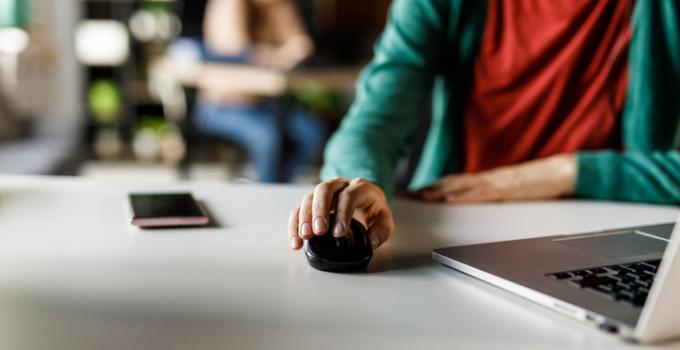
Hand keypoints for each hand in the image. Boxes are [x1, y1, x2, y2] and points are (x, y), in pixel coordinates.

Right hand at [288, 177, 393, 250]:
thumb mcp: (384, 219)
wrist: (364, 199)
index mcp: (359, 187)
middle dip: (319, 211)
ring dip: (304, 217)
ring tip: (305, 236)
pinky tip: (296, 241)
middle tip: (318, 231)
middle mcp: (339, 185)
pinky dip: (295, 224)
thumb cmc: (373, 210)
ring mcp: (323, 192)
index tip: (339, 233)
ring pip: (309, 197)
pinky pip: (298, 209)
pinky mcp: (312, 202)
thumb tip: (370, 241)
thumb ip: (381, 231)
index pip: (348, 196)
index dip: (343, 213)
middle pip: (324, 190)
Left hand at [416, 154, 576, 202]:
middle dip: (431, 188)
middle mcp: (488, 179)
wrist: (561, 172)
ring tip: (423, 196)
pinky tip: (451, 199)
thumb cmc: (538, 182)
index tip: (417, 190)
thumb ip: (493, 193)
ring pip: (463, 186)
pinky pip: (482, 193)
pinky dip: (465, 196)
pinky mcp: (506, 189)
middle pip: (454, 183)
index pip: (456, 181)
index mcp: (488, 179)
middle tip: (411, 194)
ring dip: (441, 191)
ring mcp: (496, 183)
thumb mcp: (511, 189)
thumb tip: (474, 201)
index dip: (436, 185)